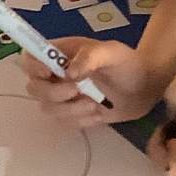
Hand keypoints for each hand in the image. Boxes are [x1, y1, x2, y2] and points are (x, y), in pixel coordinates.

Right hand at [20, 36, 164, 125]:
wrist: (145, 87)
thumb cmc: (126, 63)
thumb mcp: (111, 52)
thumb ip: (89, 57)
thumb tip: (68, 73)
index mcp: (59, 55)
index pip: (30, 59)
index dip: (33, 67)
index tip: (50, 72)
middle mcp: (55, 76)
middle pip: (33, 88)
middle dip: (53, 93)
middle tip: (76, 90)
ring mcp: (63, 97)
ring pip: (48, 109)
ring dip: (70, 109)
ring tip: (94, 103)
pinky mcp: (74, 115)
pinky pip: (65, 123)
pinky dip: (81, 120)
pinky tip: (99, 112)